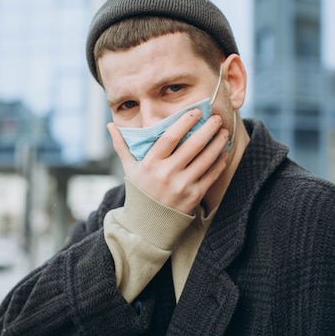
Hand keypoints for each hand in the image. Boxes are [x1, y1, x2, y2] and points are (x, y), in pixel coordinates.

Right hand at [107, 109, 229, 213]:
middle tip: (216, 118)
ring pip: (205, 159)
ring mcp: (181, 186)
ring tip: (224, 132)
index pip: (170, 137)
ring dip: (217, 144)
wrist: (148, 224)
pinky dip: (219, 163)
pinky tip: (223, 152)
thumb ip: (121, 145)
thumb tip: (110, 125)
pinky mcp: (194, 196)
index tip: (196, 111)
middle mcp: (166, 173)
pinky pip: (211, 176)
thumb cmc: (139, 191)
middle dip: (207, 129)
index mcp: (151, 163)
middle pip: (192, 146)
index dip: (184, 122)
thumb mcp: (129, 168)